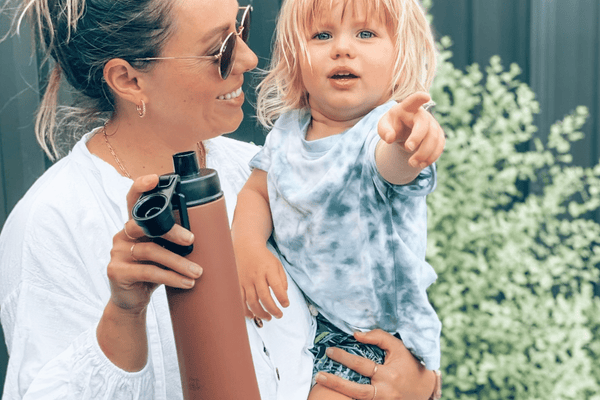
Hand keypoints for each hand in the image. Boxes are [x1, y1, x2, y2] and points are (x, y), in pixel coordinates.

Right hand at [107, 174, 202, 312]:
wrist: (132, 301)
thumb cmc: (152, 272)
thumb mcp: (164, 252)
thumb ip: (173, 240)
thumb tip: (210, 229)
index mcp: (134, 226)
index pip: (133, 200)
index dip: (141, 186)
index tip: (156, 178)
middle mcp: (123, 235)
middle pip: (146, 226)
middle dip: (172, 232)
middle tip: (193, 240)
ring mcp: (117, 253)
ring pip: (151, 251)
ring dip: (179, 263)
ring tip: (198, 272)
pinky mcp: (116, 271)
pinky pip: (148, 271)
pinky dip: (171, 277)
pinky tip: (186, 283)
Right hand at [235, 243, 288, 319]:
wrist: (246, 248)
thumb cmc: (264, 258)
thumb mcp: (277, 265)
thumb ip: (282, 280)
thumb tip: (283, 295)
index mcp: (269, 269)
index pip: (277, 286)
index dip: (282, 298)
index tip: (286, 305)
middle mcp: (256, 275)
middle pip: (264, 296)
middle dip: (273, 309)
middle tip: (279, 315)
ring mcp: (246, 280)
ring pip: (252, 301)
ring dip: (261, 313)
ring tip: (269, 317)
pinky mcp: (238, 284)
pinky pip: (240, 300)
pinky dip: (246, 310)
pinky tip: (253, 316)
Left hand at [315, 329, 435, 399]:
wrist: (424, 388)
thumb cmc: (409, 363)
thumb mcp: (397, 346)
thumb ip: (378, 337)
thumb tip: (356, 334)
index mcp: (389, 375)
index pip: (362, 365)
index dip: (344, 357)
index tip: (330, 351)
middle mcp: (385, 392)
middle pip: (357, 391)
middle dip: (336, 383)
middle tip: (319, 375)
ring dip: (340, 392)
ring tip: (322, 383)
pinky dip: (350, 397)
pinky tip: (336, 392)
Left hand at [378, 91, 444, 169]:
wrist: (404, 132)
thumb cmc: (393, 126)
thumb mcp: (384, 127)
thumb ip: (384, 131)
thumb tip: (389, 139)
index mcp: (407, 108)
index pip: (414, 100)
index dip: (420, 98)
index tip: (426, 96)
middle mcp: (422, 114)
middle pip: (424, 125)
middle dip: (417, 138)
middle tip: (407, 149)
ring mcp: (432, 124)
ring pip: (434, 138)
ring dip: (424, 153)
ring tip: (412, 164)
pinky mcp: (438, 135)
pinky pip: (440, 146)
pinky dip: (431, 157)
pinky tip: (421, 164)